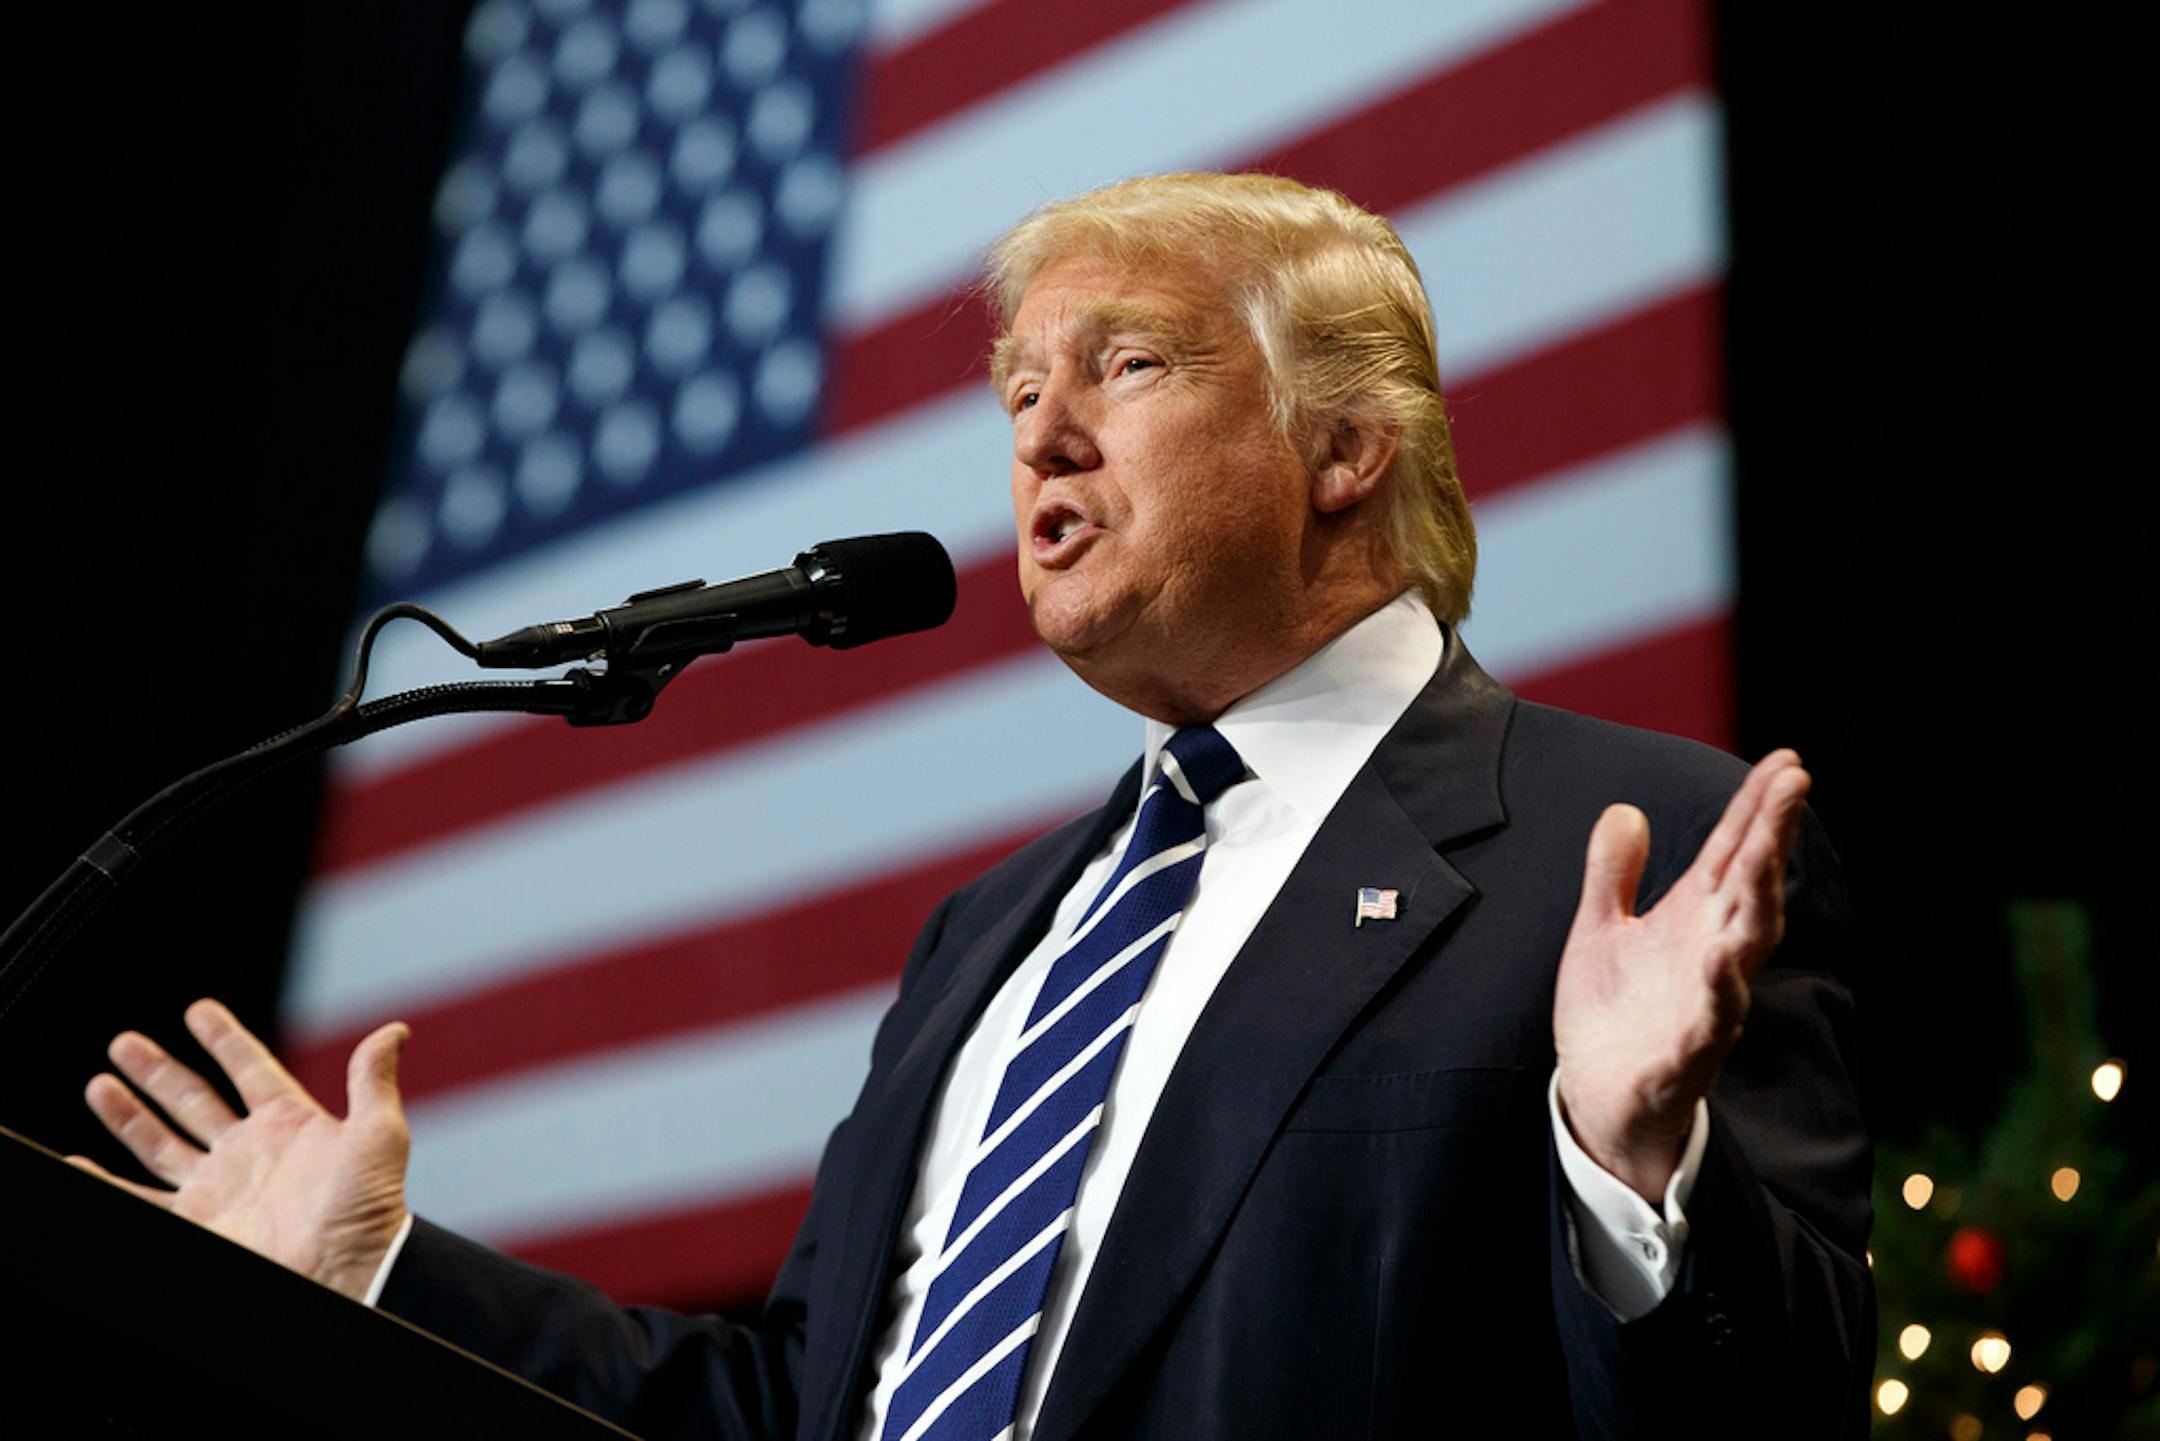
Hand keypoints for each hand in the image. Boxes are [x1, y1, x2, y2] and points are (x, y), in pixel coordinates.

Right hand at [73, 997, 412, 1301]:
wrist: (344, 1272)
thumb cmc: (369, 1209)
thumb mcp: (378, 1135)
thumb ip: (373, 1080)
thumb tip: (395, 1029)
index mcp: (289, 1123)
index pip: (250, 1069)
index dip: (225, 1039)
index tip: (199, 1010)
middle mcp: (248, 1151)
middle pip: (192, 1101)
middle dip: (158, 1072)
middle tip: (123, 1043)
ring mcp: (218, 1187)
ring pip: (160, 1144)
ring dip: (128, 1116)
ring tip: (99, 1085)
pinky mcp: (197, 1222)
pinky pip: (139, 1201)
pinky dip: (106, 1183)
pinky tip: (80, 1164)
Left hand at [1552, 750, 1810, 1202]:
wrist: (1598, 1097)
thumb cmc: (1613, 1011)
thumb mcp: (1602, 930)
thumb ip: (1614, 874)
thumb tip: (1624, 809)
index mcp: (1694, 921)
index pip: (1733, 854)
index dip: (1758, 809)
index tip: (1787, 762)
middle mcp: (1711, 955)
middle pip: (1749, 889)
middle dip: (1770, 839)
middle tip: (1793, 784)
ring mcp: (1704, 1006)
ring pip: (1741, 953)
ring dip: (1754, 908)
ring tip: (1762, 861)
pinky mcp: (1683, 1056)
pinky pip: (1706, 1027)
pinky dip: (1715, 998)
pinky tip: (1719, 966)